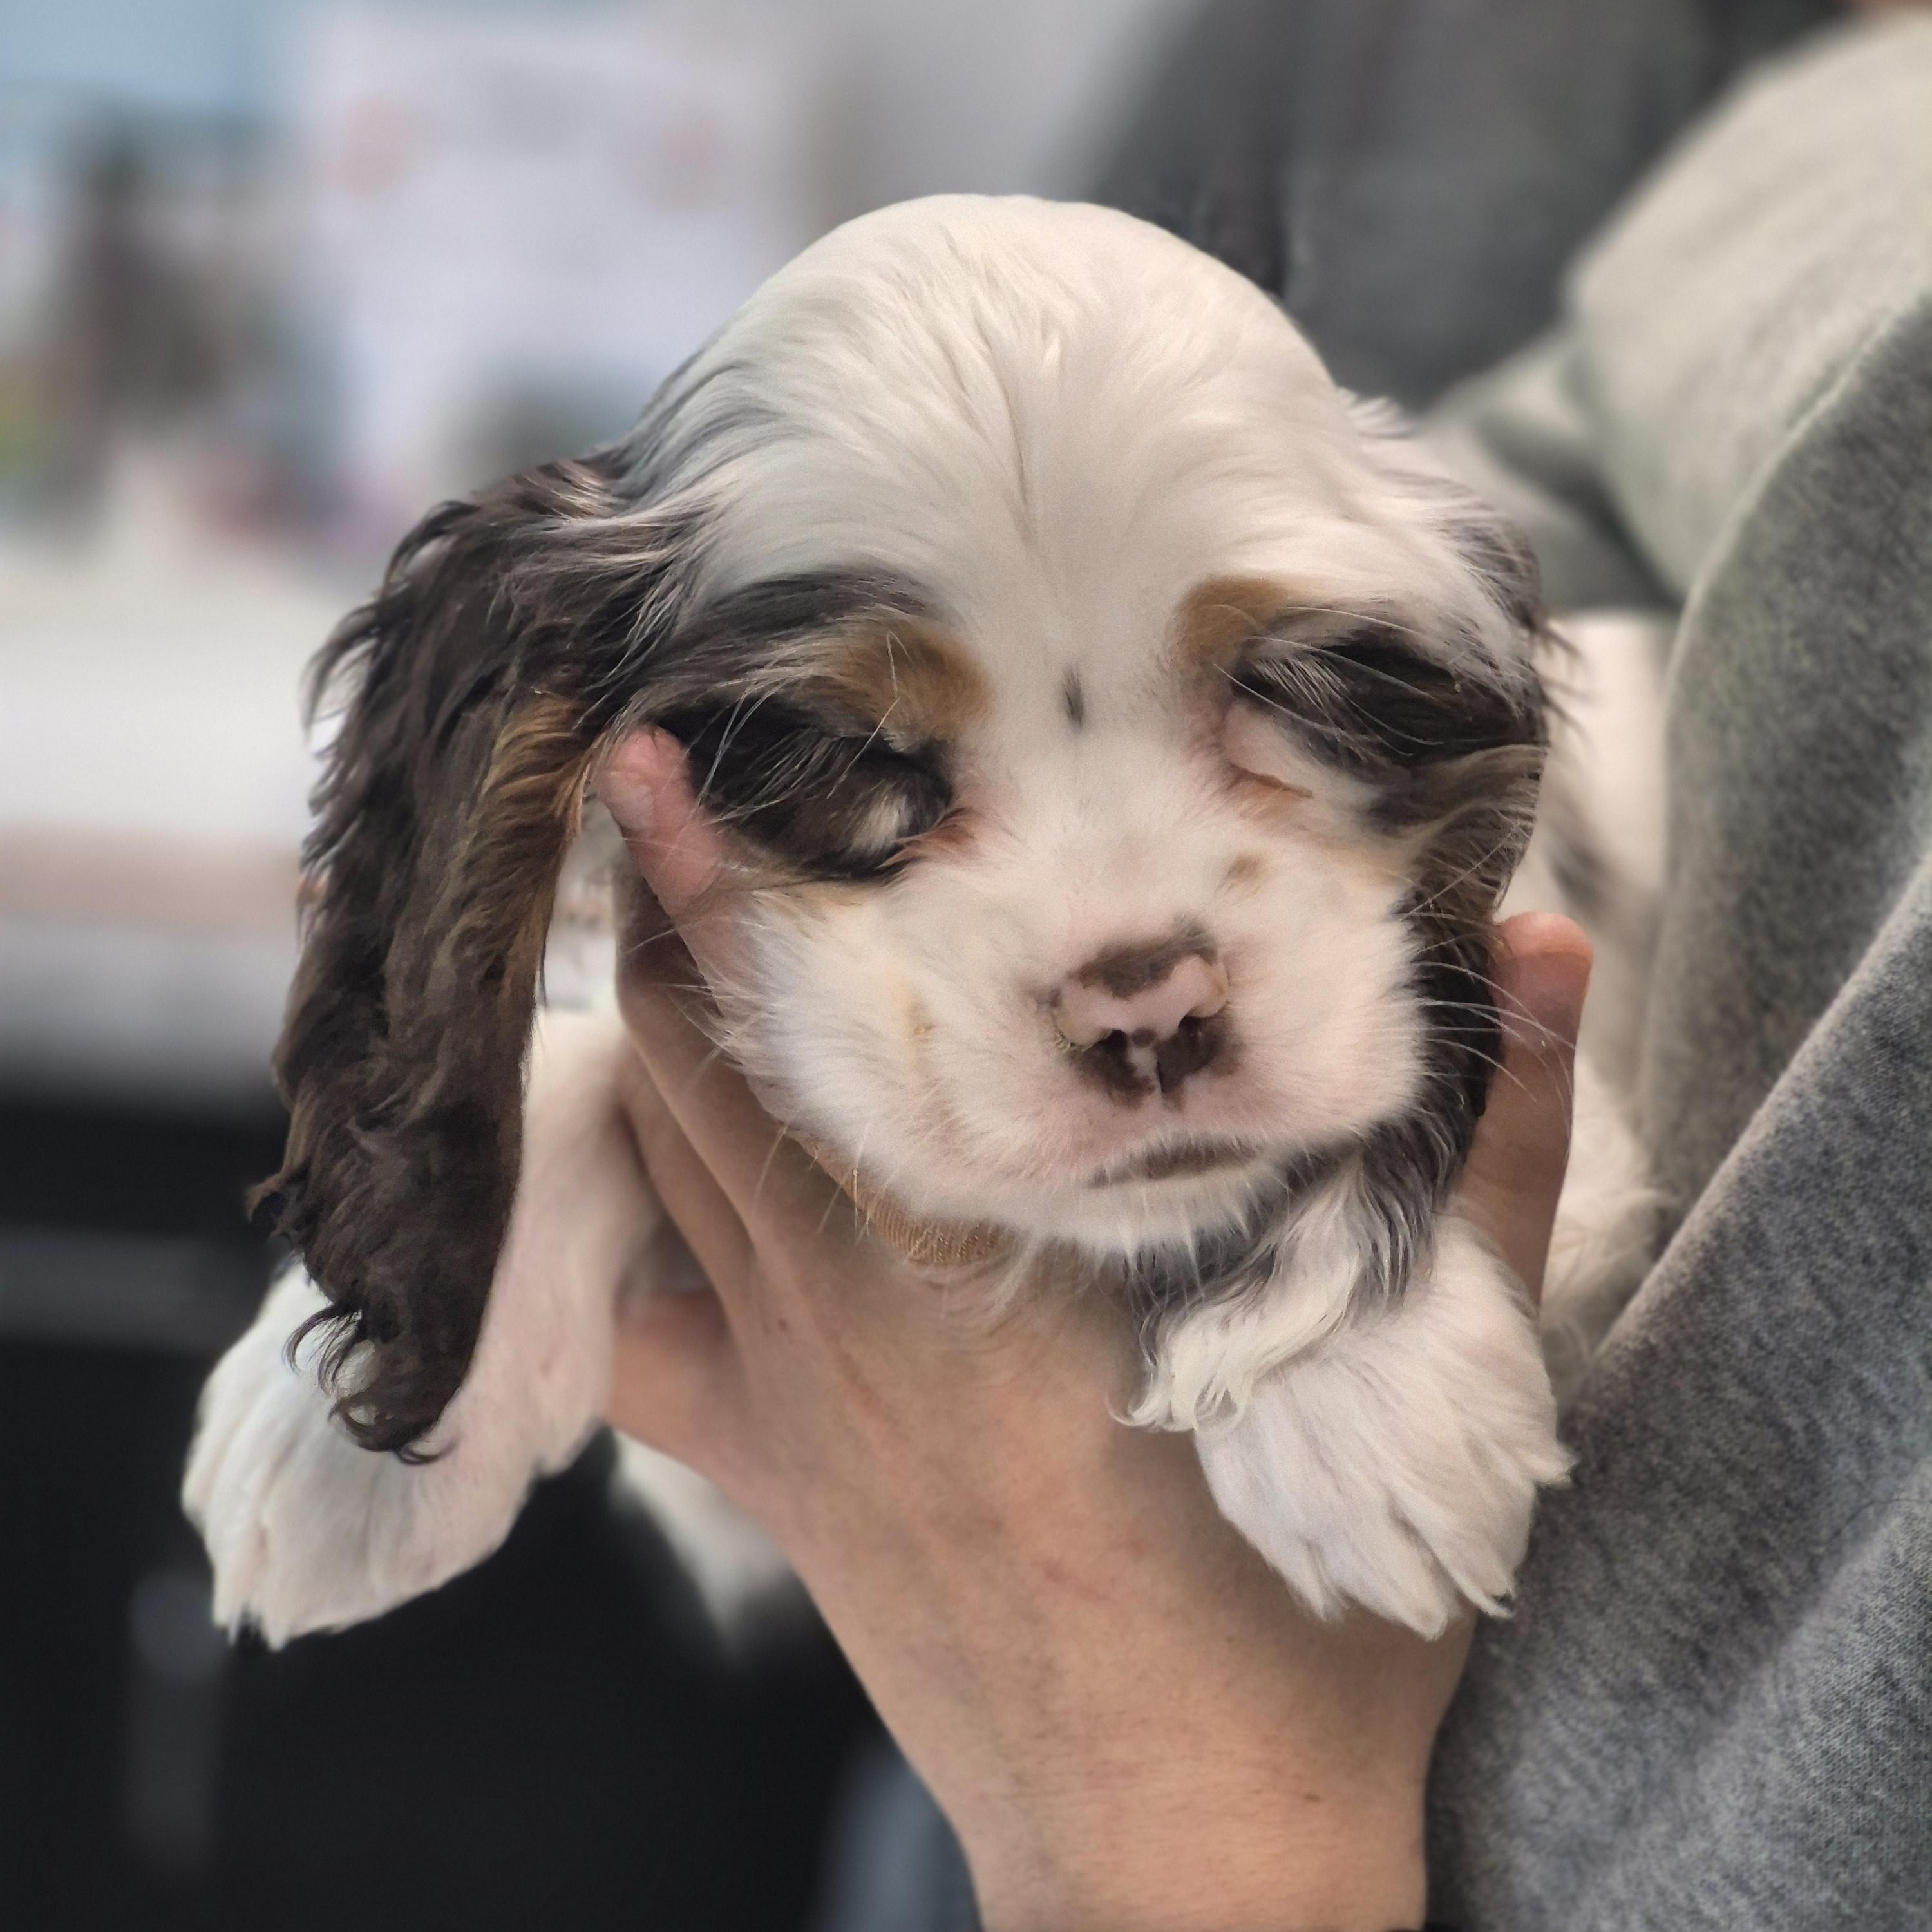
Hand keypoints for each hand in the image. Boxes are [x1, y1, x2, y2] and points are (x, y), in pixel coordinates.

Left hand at [594, 730, 1588, 1931]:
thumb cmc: (1303, 1628)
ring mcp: (787, 1398)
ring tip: (656, 923)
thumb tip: (1539, 945)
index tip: (677, 766)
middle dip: (669, 920)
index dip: (732, 885)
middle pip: (699, 1069)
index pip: (814, 1026)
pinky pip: (642, 1327)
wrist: (1181, 1851)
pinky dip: (632, 1226)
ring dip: (650, 1039)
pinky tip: (666, 1176)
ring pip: (662, 1169)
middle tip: (658, 795)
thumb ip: (1479, 1153)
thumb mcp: (1413, 1371)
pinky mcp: (770, 1480)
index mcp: (988, 1263)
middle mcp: (847, 1311)